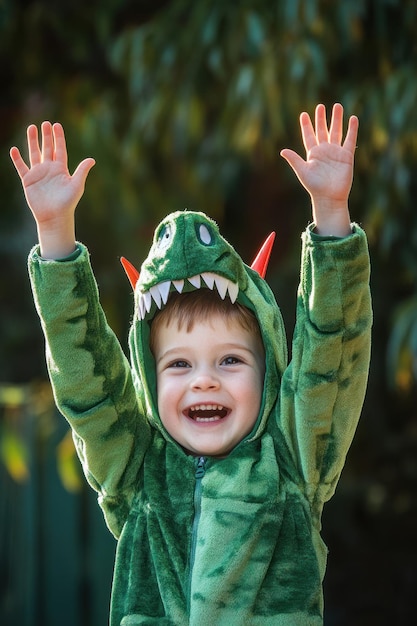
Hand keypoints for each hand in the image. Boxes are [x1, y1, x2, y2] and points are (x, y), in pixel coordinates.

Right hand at [10, 122, 94, 257]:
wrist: (54, 216)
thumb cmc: (67, 203)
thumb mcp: (76, 185)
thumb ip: (82, 171)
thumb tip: (92, 159)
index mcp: (61, 169)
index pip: (60, 149)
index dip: (59, 138)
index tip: (57, 125)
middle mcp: (49, 169)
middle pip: (47, 148)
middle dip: (46, 136)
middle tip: (45, 123)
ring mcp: (38, 174)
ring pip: (34, 153)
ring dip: (32, 141)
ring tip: (31, 127)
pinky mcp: (28, 180)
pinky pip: (21, 167)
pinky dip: (17, 159)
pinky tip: (14, 149)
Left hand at [281, 103, 357, 235]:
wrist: (329, 197)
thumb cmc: (314, 186)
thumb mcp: (303, 171)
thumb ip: (294, 160)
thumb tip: (282, 151)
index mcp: (312, 154)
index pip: (308, 136)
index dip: (306, 125)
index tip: (303, 114)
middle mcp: (324, 151)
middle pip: (322, 131)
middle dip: (321, 119)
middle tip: (320, 106)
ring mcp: (336, 152)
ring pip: (336, 132)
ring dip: (337, 119)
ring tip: (337, 105)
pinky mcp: (347, 156)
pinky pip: (350, 140)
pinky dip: (352, 129)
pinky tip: (353, 118)